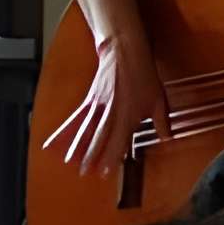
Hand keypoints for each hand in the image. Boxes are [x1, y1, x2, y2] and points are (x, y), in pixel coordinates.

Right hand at [43, 33, 158, 177]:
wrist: (124, 52)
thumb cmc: (142, 75)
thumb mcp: (159, 100)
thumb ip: (162, 123)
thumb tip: (167, 138)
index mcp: (128, 114)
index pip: (118, 140)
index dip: (111, 156)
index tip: (105, 171)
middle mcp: (110, 112)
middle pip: (98, 137)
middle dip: (90, 156)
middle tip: (84, 172)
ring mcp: (97, 106)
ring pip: (84, 129)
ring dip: (75, 146)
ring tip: (68, 161)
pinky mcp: (89, 101)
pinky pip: (75, 119)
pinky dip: (65, 131)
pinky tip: (56, 140)